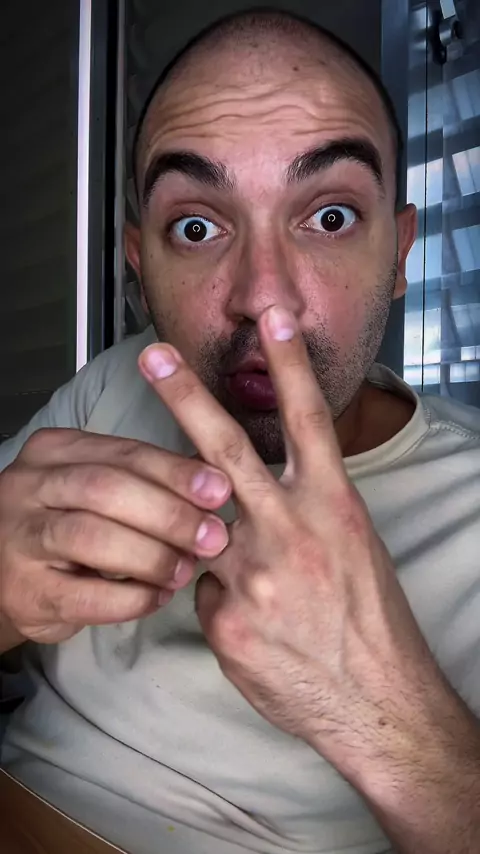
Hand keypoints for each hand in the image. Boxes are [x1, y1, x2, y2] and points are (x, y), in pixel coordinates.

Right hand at [0, 430, 229, 645]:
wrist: (6, 577)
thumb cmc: (66, 525)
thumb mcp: (94, 488)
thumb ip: (142, 481)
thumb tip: (212, 486)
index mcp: (54, 450)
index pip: (124, 452)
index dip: (176, 472)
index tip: (220, 491)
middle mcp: (27, 486)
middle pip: (107, 490)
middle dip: (169, 514)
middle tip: (212, 538)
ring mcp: (19, 538)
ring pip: (93, 538)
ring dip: (152, 556)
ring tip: (186, 570)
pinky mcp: (23, 592)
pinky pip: (86, 595)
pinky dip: (132, 598)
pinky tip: (158, 598)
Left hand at [141, 305, 445, 778]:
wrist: (377, 700)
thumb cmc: (370, 617)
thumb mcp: (352, 545)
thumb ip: (300, 513)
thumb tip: (246, 502)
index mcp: (332, 504)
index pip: (307, 418)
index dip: (288, 362)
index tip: (272, 316)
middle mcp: (289, 530)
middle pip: (225, 450)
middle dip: (185, 397)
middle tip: (154, 355)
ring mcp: (251, 575)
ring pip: (198, 528)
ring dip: (197, 532)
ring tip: (234, 555)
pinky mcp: (224, 620)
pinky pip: (201, 592)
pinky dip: (217, 598)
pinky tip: (253, 624)